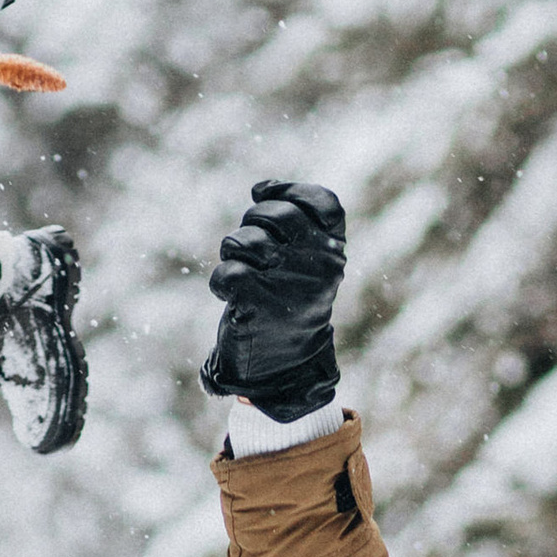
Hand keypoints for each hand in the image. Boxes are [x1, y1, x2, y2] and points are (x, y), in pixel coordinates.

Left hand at [200, 180, 345, 419]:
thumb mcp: (309, 265)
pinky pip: (228, 272)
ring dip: (234, 252)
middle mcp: (317, 267)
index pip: (322, 202)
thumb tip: (262, 187)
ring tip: (244, 272)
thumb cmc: (291, 306)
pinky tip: (231, 296)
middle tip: (251, 245)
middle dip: (254, 221)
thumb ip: (296, 222)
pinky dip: (222, 282)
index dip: (289, 191)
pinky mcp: (255, 305)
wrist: (286, 368)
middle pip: (277, 214)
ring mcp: (287, 285)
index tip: (265, 195)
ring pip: (246, 242)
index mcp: (334, 254)